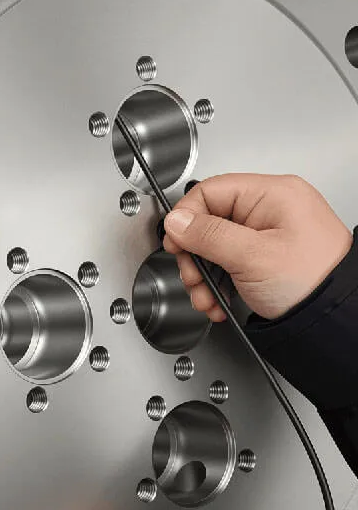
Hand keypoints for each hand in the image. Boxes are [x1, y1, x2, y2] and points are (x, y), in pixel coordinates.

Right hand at [162, 174, 351, 320]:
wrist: (334, 318)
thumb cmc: (311, 282)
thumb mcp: (250, 256)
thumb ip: (208, 235)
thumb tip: (175, 221)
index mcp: (272, 194)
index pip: (209, 191)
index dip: (186, 218)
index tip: (176, 244)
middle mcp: (270, 209)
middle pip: (208, 221)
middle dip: (194, 256)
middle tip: (193, 276)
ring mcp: (268, 234)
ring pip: (214, 246)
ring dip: (203, 276)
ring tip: (206, 296)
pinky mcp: (265, 256)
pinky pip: (228, 262)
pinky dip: (217, 283)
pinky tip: (218, 299)